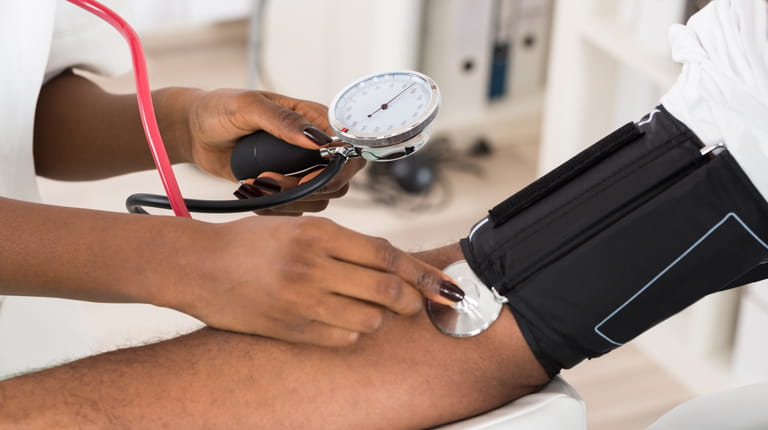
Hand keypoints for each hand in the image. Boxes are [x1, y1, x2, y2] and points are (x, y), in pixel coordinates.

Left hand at [159, 88, 364, 214]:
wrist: (194, 132)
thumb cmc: (219, 109)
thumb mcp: (247, 106)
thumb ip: (283, 120)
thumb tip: (317, 140)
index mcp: (313, 119)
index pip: (348, 147)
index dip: (338, 168)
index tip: (307, 176)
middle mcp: (313, 147)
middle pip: (339, 180)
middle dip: (309, 188)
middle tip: (270, 179)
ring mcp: (301, 170)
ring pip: (319, 199)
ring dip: (288, 199)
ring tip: (256, 182)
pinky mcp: (286, 189)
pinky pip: (296, 210)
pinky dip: (276, 209)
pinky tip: (252, 191)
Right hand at [161, 216, 464, 345]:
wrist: (198, 266)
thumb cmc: (251, 242)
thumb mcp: (298, 227)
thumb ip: (343, 244)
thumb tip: (392, 263)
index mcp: (319, 232)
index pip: (387, 254)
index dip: (422, 272)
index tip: (445, 285)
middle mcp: (313, 265)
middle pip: (387, 289)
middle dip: (413, 300)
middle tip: (417, 304)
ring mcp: (301, 300)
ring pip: (370, 320)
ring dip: (379, 317)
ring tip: (369, 310)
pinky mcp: (290, 329)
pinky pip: (343, 339)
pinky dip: (353, 333)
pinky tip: (342, 322)